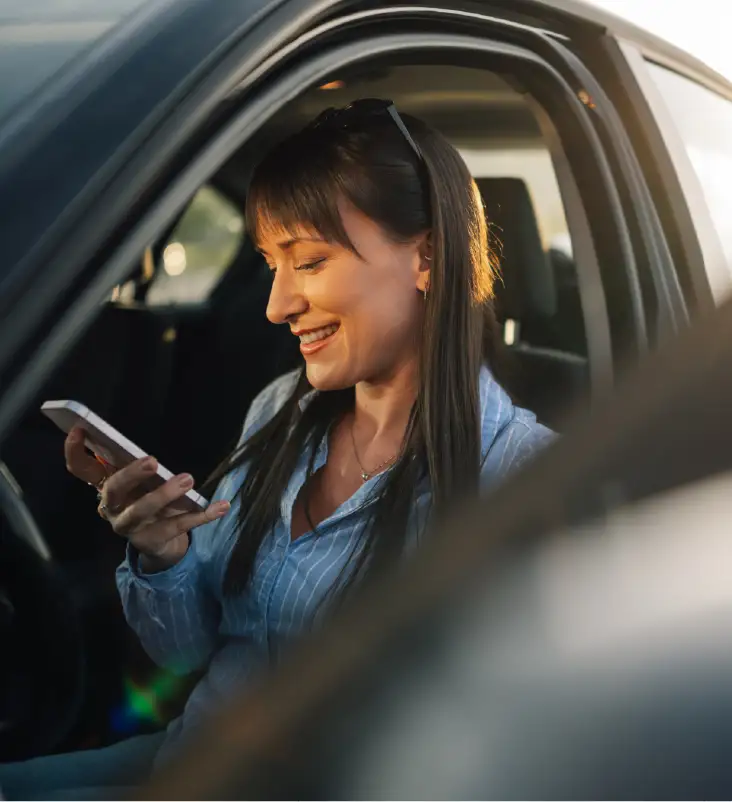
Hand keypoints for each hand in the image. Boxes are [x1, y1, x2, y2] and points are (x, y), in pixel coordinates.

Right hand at [64, 426, 229, 570]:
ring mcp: (131, 527)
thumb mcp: (140, 482)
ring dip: (165, 495)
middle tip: (153, 461)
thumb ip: (136, 465)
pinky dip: (203, 515)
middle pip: (113, 490)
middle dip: (131, 475)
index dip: (76, 451)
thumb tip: (148, 445)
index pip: (81, 469)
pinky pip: (180, 527)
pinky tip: (222, 506)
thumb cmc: (147, 498)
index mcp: (106, 487)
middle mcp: (112, 508)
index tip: (80, 429)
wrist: (160, 542)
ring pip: (142, 512)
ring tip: (188, 479)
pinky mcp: (154, 541)